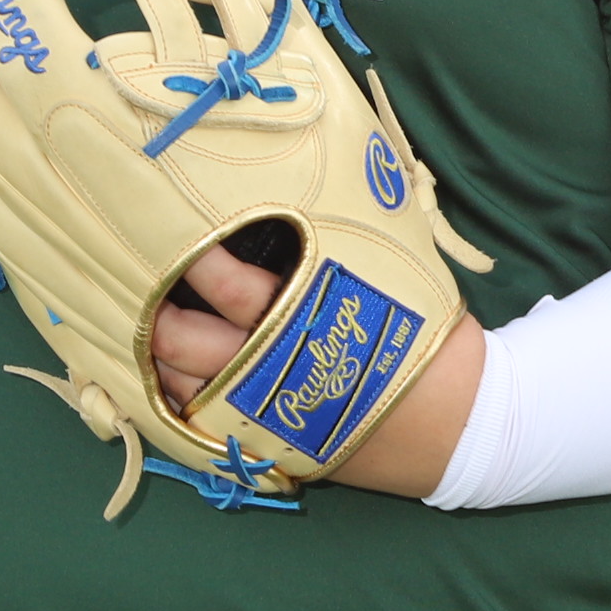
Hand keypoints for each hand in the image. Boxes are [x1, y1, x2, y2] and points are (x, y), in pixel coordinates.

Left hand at [146, 238, 479, 497]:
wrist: (464, 426)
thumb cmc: (432, 337)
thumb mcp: (401, 270)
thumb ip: (349, 231)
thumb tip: (325, 165)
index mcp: (313, 323)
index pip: (240, 293)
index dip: (204, 265)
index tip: (183, 232)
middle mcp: (279, 374)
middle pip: (192, 346)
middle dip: (162, 311)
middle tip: (146, 276)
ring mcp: (268, 417)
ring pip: (184, 387)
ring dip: (158, 355)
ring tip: (148, 321)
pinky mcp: (267, 446)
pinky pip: (199, 423)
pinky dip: (175, 396)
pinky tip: (164, 371)